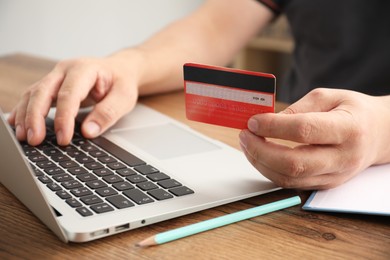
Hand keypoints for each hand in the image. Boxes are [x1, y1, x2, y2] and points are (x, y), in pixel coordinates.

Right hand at [8, 52, 142, 145]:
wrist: (119, 70)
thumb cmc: (121, 82)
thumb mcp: (125, 97)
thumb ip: (108, 113)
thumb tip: (88, 132)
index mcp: (85, 69)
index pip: (69, 94)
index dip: (63, 118)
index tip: (63, 139)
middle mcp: (65, 69)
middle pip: (43, 91)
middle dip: (35, 117)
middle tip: (34, 140)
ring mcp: (56, 76)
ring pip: (33, 94)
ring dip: (26, 116)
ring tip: (24, 137)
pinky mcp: (52, 86)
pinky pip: (33, 97)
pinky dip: (24, 110)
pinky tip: (17, 124)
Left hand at [239, 88, 389, 189]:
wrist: (379, 135)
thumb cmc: (353, 111)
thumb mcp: (328, 97)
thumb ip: (297, 108)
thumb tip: (267, 120)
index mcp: (347, 129)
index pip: (304, 130)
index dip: (273, 127)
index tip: (253, 120)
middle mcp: (342, 157)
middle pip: (294, 164)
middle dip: (260, 151)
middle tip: (244, 136)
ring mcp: (334, 176)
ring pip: (289, 179)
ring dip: (260, 163)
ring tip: (247, 144)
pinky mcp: (324, 184)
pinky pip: (291, 184)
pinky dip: (269, 170)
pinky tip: (260, 155)